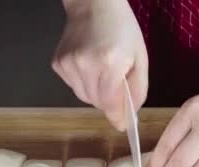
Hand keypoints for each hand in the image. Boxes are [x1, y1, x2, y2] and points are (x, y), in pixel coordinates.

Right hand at [52, 0, 147, 130]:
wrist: (94, 5)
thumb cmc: (122, 29)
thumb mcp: (140, 58)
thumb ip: (137, 89)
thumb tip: (129, 115)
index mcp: (110, 62)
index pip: (111, 103)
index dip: (118, 116)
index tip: (122, 124)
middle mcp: (86, 65)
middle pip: (97, 103)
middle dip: (109, 101)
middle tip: (115, 84)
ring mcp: (69, 64)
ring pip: (84, 97)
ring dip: (95, 92)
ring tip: (102, 71)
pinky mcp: (58, 63)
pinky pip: (73, 86)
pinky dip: (83, 82)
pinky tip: (89, 65)